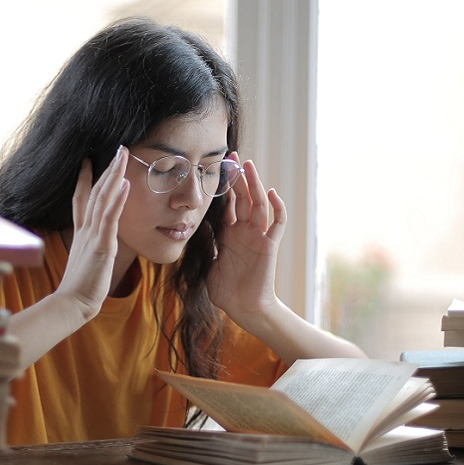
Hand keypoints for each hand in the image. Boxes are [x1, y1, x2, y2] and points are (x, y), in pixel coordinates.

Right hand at [56, 146, 129, 320]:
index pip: (82, 199)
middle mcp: (86, 229)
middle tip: (118, 148)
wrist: (72, 303)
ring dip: (114, 175)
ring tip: (123, 156)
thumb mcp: (86, 261)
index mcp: (82, 232)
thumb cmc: (81, 287)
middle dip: (107, 168)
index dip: (85, 179)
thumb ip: (90, 248)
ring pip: (103, 198)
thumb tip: (96, 245)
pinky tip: (125, 184)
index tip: (88, 160)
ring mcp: (93, 235)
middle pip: (95, 191)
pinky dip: (117, 200)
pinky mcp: (102, 245)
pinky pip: (110, 218)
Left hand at [206, 154, 286, 326]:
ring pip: (259, 204)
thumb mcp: (206, 263)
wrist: (243, 308)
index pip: (227, 203)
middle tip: (233, 156)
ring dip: (255, 184)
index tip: (216, 167)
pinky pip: (277, 224)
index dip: (223, 186)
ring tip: (249, 166)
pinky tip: (272, 193)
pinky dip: (277, 208)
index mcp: (229, 233)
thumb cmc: (226, 290)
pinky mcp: (270, 246)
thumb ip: (202, 245)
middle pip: (243, 197)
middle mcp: (245, 231)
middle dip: (238, 177)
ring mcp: (258, 237)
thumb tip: (186, 230)